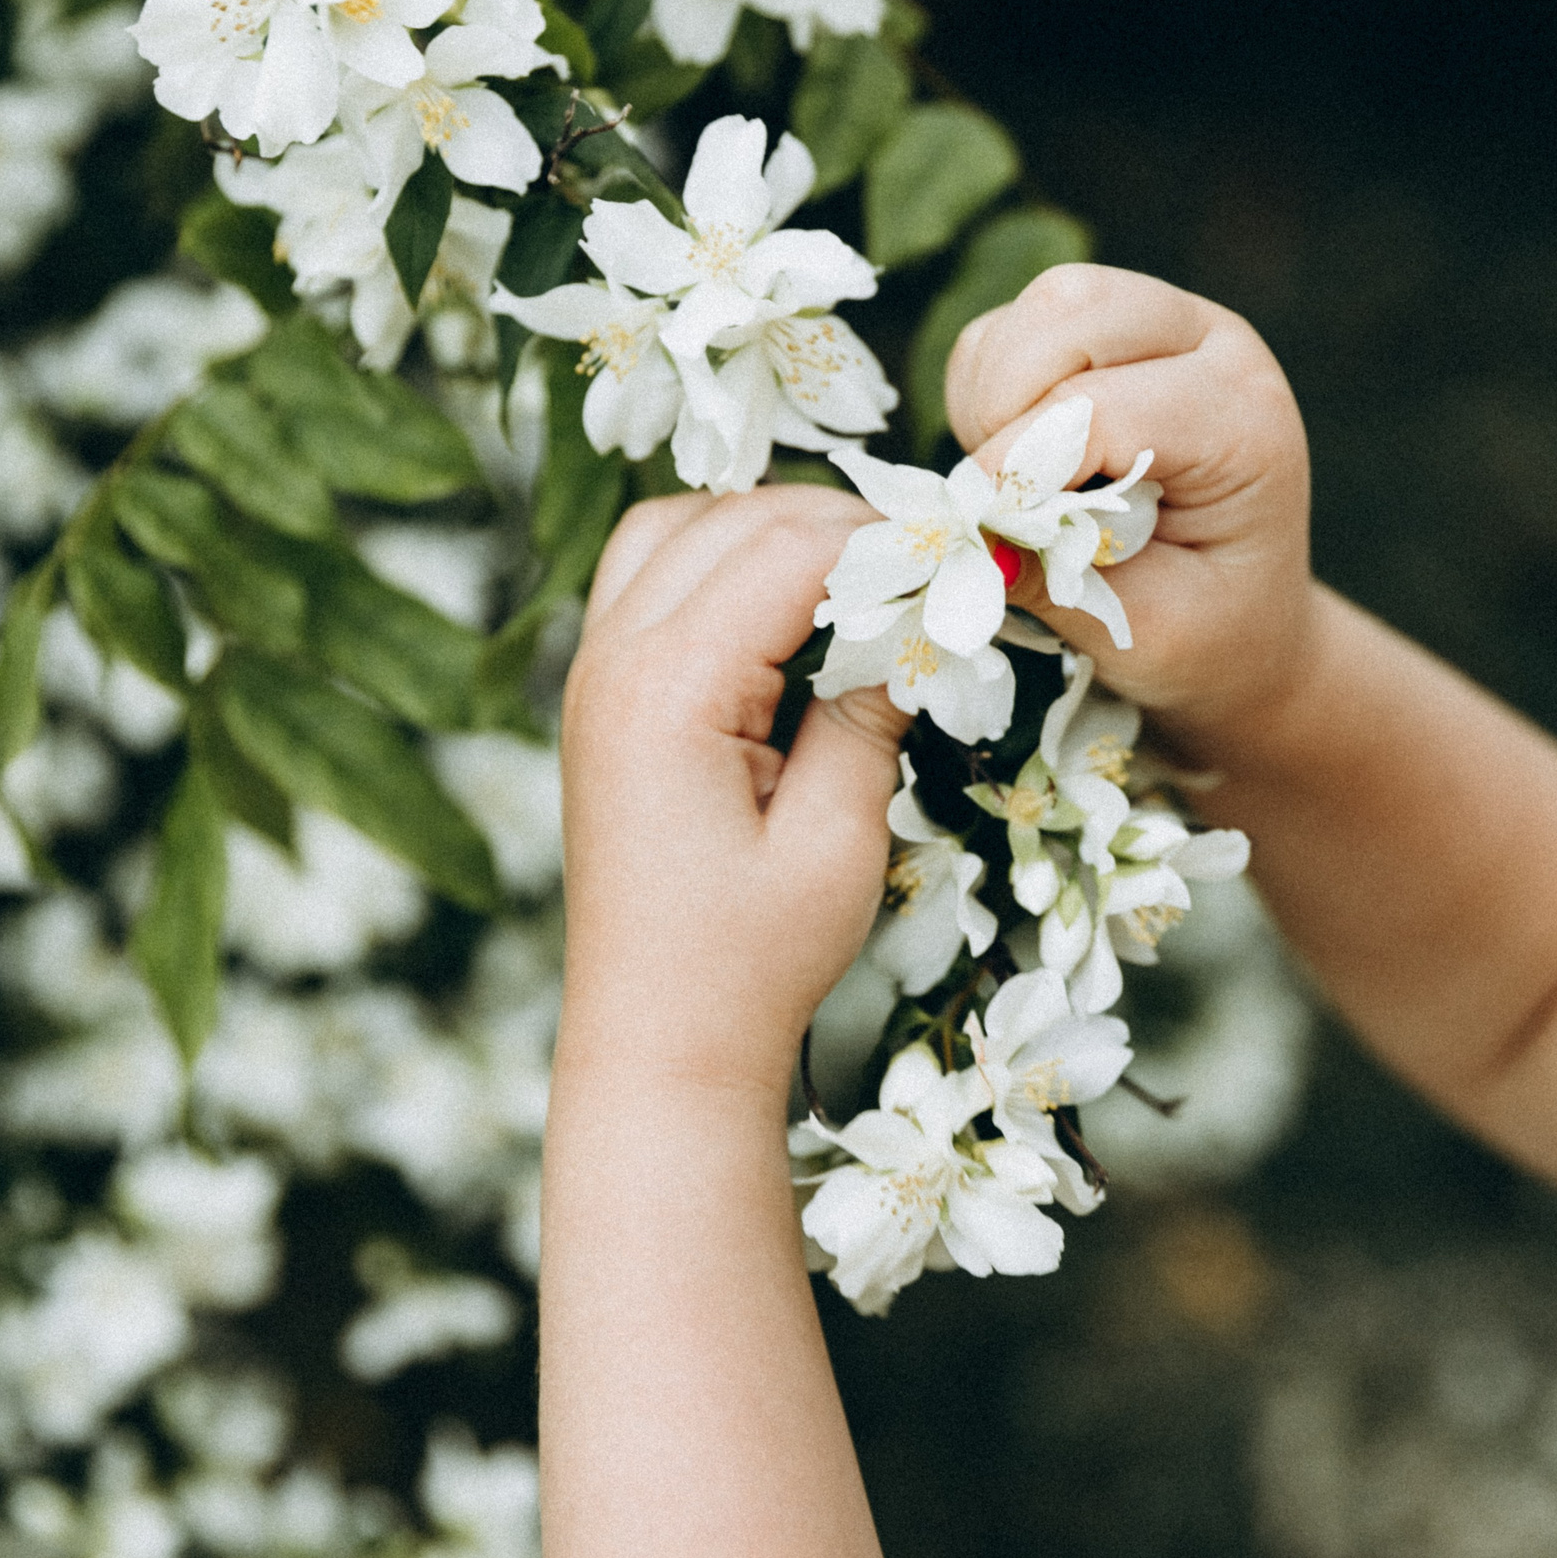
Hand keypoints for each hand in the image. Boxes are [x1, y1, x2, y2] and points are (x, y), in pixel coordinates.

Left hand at [557, 486, 911, 1102]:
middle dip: (836, 525)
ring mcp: (594, 672)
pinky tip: (787, 609)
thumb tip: (918, 615)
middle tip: (926, 570)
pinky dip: (719, 559)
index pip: (787, 550)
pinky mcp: (600, 694)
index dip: (884, 541)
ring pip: (676, 523)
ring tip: (856, 581)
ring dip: (768, 528)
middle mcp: (612, 660)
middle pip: (732, 517)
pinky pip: (649, 572)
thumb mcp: (838, 838)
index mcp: (668, 691)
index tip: (962, 559)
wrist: (659, 1040)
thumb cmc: (751, 960)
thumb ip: (872, 710)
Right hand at [944, 264, 1315, 749]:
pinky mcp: (1108, 328)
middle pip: (1075, 311)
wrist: (1240, 621)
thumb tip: (963, 535)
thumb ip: (1058, 578)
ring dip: (993, 394)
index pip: (1111, 407)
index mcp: (1245, 421)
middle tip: (1000, 498)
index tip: (979, 527)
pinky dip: (983, 389)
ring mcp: (1163, 324)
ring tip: (1015, 483)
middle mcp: (1213, 346)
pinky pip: (1012, 327)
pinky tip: (1014, 459)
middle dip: (1007, 406)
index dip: (1025, 464)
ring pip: (1042, 306)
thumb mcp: (1147, 629)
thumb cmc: (1207, 632)